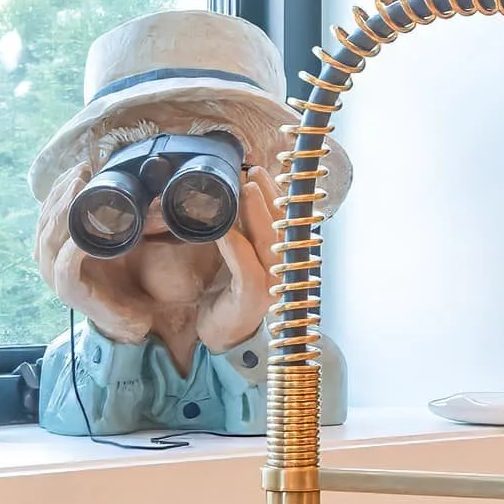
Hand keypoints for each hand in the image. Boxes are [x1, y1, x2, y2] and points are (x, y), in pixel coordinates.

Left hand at [194, 168, 274, 352]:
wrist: (220, 333)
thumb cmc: (228, 292)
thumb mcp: (236, 255)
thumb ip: (240, 230)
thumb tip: (232, 194)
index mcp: (279, 255)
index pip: (283, 219)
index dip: (275, 193)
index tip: (260, 170)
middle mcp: (281, 267)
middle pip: (280, 225)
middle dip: (268, 195)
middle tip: (253, 171)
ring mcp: (271, 283)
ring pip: (267, 241)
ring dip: (256, 213)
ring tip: (245, 189)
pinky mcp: (252, 297)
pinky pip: (246, 267)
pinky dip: (236, 245)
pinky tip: (226, 230)